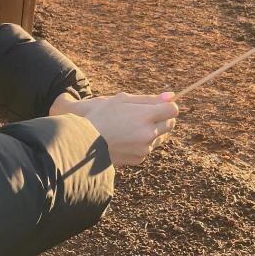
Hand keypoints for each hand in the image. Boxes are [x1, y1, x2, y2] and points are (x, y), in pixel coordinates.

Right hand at [52, 91, 178, 166]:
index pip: (172, 110)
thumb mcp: (122, 100)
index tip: (157, 106)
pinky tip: (126, 139)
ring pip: (160, 138)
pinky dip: (141, 144)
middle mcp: (148, 134)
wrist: (82, 142)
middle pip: (170, 124)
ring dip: (152, 132)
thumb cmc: (100, 116)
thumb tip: (172, 95)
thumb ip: (149, 99)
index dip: (166, 107)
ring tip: (131, 128)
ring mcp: (144, 149)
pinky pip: (148, 149)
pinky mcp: (138, 159)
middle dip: (161, 118)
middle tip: (144, 115)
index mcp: (145, 116)